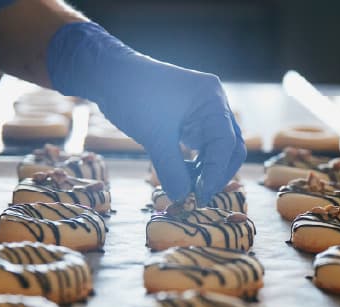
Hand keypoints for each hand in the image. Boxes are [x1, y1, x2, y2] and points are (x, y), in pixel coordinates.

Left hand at [47, 22, 244, 204]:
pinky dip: (195, 164)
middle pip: (230, 147)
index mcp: (212, 100)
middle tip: (197, 197)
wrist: (109, 75)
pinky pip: (201, 147)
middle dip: (216, 174)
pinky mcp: (190, 120)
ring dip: (205, 171)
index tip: (199, 196)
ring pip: (217, 150)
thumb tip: (182, 198)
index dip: (215, 173)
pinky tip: (181, 177)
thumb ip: (171, 170)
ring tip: (186, 189)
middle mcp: (214, 104)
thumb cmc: (133, 96)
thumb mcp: (154, 137)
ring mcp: (203, 112)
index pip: (226, 144)